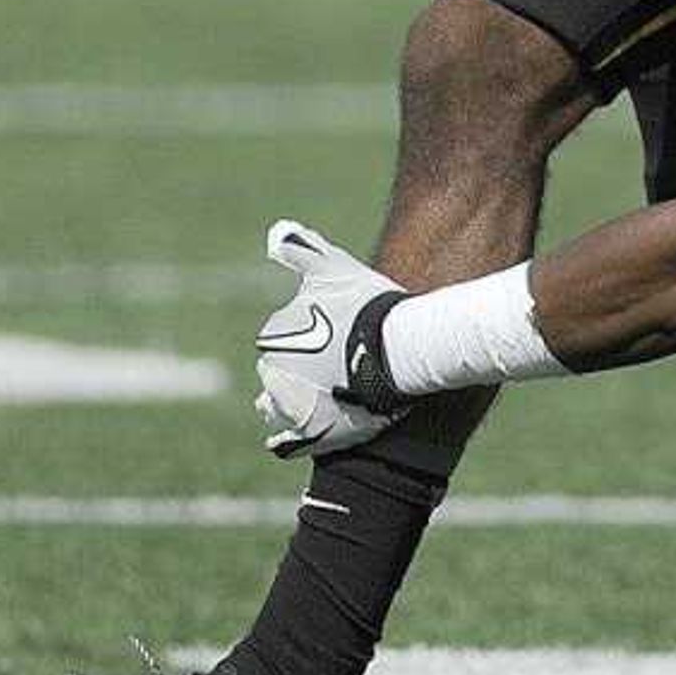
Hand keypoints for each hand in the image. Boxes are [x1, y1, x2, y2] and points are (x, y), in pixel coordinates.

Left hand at [252, 219, 411, 461]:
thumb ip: (301, 249)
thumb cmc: (369, 306)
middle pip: (276, 374)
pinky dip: (290, 437)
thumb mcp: (333, 267)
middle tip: (335, 364)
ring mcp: (290, 406)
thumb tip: (274, 233)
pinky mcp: (308, 434)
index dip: (304, 336)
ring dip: (293, 402)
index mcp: (275, 336)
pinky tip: (310, 428)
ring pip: (276, 407)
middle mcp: (273, 373)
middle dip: (297, 369)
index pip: (277, 338)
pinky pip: (285, 442)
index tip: (330, 334)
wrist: (402, 350)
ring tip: (328, 394)